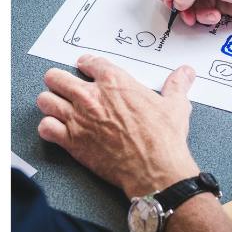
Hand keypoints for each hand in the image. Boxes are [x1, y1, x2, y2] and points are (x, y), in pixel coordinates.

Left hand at [37, 56, 199, 198]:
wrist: (155, 169)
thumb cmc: (164, 139)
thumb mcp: (175, 106)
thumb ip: (177, 86)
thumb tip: (185, 73)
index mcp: (115, 82)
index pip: (89, 62)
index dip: (86, 64)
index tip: (86, 68)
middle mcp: (91, 96)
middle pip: (56, 77)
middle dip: (60, 81)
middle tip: (66, 88)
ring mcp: (78, 118)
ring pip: (45, 100)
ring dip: (51, 103)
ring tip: (58, 108)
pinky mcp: (71, 141)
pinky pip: (45, 127)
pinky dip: (49, 128)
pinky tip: (57, 130)